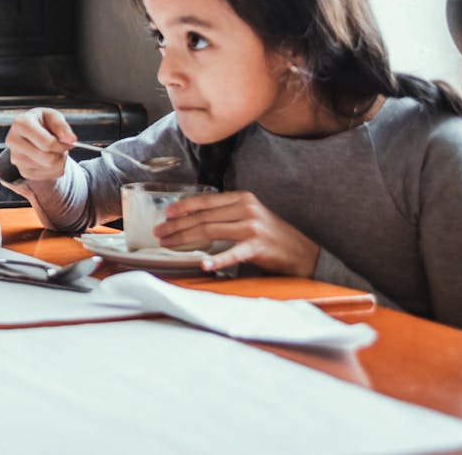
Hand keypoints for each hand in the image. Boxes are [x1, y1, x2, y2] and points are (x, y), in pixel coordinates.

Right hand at [5, 108, 75, 181]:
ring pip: (49, 168)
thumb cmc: (42, 122)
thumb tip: (71, 139)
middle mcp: (13, 142)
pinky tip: (49, 158)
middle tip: (62, 146)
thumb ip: (62, 126)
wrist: (30, 133)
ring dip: (59, 160)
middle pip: (48, 159)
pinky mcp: (22, 171)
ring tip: (54, 150)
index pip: (47, 144)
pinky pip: (47, 176)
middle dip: (61, 153)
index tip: (68, 141)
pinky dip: (54, 168)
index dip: (62, 145)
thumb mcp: (53, 116)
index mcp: (20, 124)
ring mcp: (16, 158)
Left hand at [154, 190, 320, 276]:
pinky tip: (204, 264)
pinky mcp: (258, 246)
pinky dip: (218, 259)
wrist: (302, 252)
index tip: (166, 214)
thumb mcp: (248, 216)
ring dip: (185, 239)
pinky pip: (233, 253)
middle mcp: (246, 209)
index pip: (205, 200)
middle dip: (177, 225)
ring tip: (168, 245)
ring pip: (210, 231)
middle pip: (203, 217)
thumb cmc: (269, 235)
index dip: (183, 207)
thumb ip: (225, 214)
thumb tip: (192, 219)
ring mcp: (252, 227)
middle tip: (159, 233)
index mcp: (241, 198)